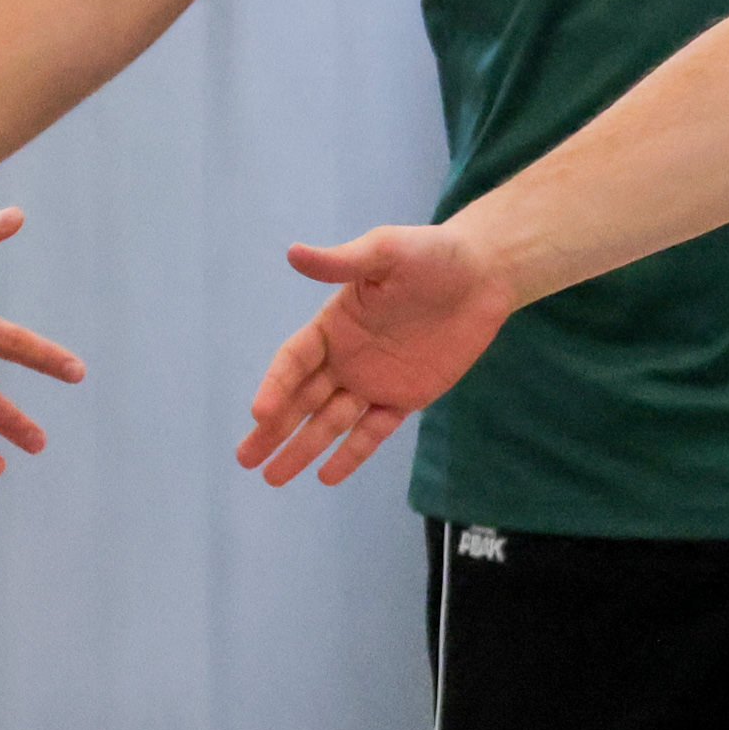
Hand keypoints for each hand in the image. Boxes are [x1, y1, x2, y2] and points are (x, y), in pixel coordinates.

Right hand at [239, 226, 513, 486]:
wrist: (483, 275)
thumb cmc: (431, 255)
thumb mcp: (385, 251)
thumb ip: (342, 261)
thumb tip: (293, 253)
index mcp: (333, 325)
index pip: (294, 361)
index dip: (276, 386)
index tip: (260, 414)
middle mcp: (346, 357)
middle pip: (301, 399)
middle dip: (273, 429)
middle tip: (244, 459)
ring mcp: (374, 380)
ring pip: (330, 422)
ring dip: (302, 448)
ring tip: (273, 478)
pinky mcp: (406, 398)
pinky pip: (373, 431)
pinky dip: (352, 453)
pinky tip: (326, 476)